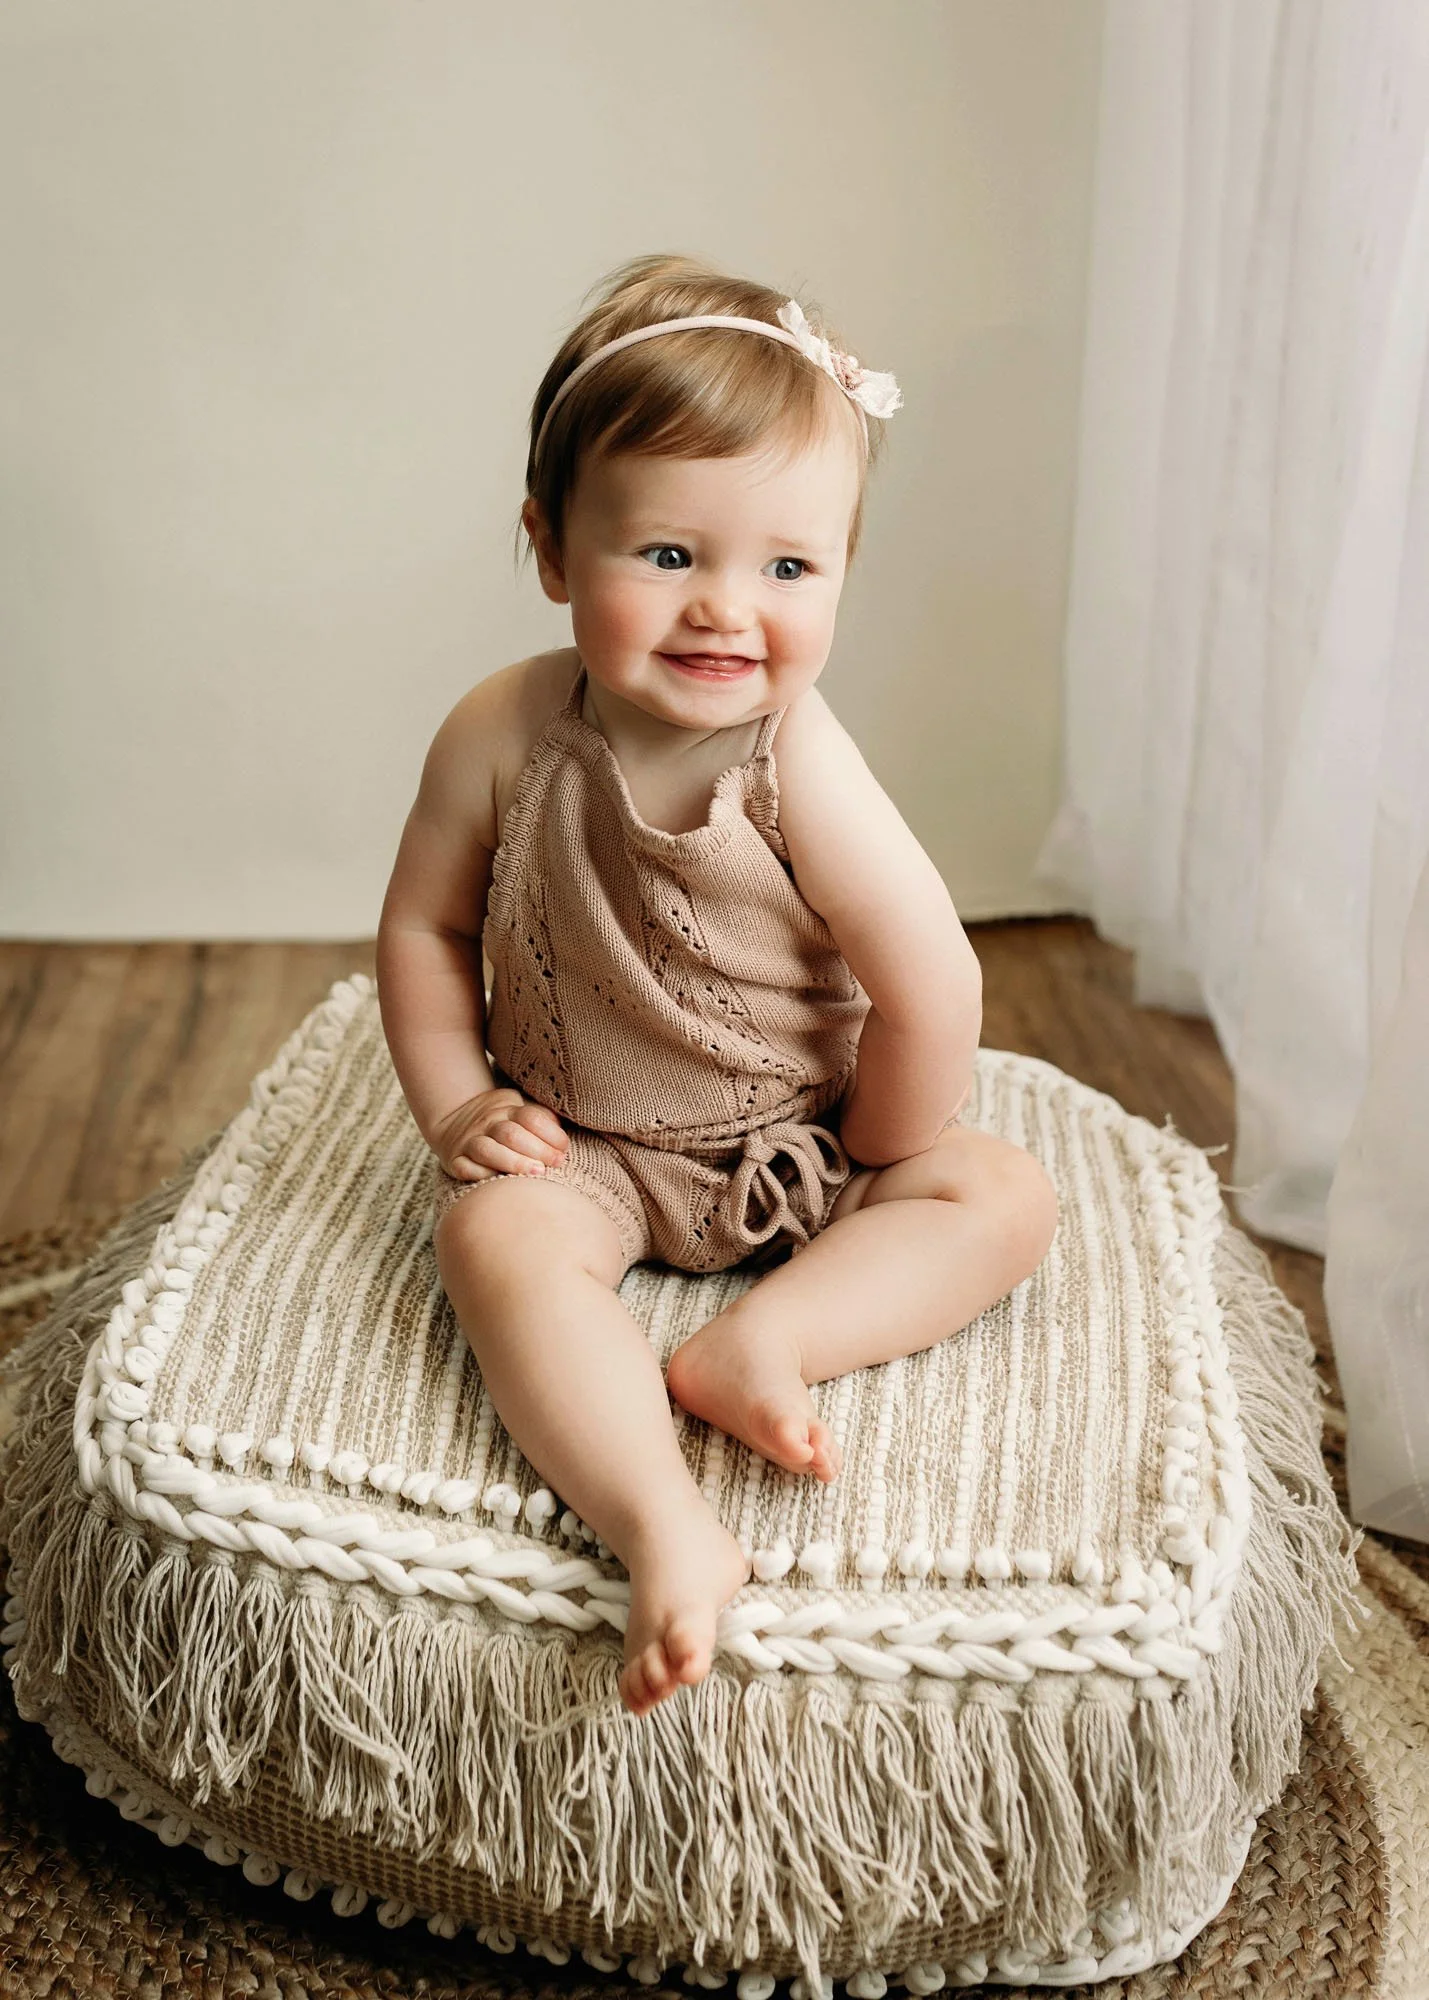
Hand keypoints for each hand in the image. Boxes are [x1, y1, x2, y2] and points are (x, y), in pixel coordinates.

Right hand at [434, 1087, 569, 1181]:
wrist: (453, 1120)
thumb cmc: (501, 1122)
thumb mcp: (519, 1109)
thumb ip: (541, 1119)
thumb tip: (562, 1140)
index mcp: (507, 1108)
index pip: (530, 1118)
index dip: (551, 1134)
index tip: (563, 1150)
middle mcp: (487, 1123)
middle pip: (511, 1134)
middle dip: (537, 1150)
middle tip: (555, 1163)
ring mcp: (469, 1141)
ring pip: (488, 1150)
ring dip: (514, 1162)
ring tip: (536, 1172)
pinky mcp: (454, 1160)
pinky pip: (464, 1167)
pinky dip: (480, 1174)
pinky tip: (498, 1180)